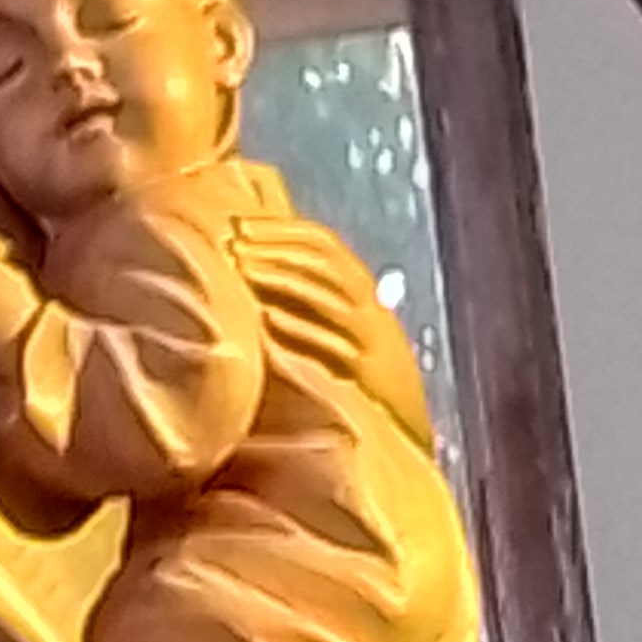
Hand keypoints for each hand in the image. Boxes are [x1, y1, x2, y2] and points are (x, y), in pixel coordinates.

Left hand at [234, 218, 434, 441]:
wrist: (405, 418)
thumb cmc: (362, 369)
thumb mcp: (343, 323)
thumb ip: (314, 295)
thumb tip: (261, 266)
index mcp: (362, 287)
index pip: (323, 241)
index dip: (282, 227)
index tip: (240, 223)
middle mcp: (369, 303)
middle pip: (323, 259)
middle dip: (277, 245)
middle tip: (236, 241)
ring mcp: (369, 335)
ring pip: (327, 293)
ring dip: (283, 277)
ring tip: (244, 268)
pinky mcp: (365, 369)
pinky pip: (330, 341)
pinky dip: (299, 327)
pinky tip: (267, 318)